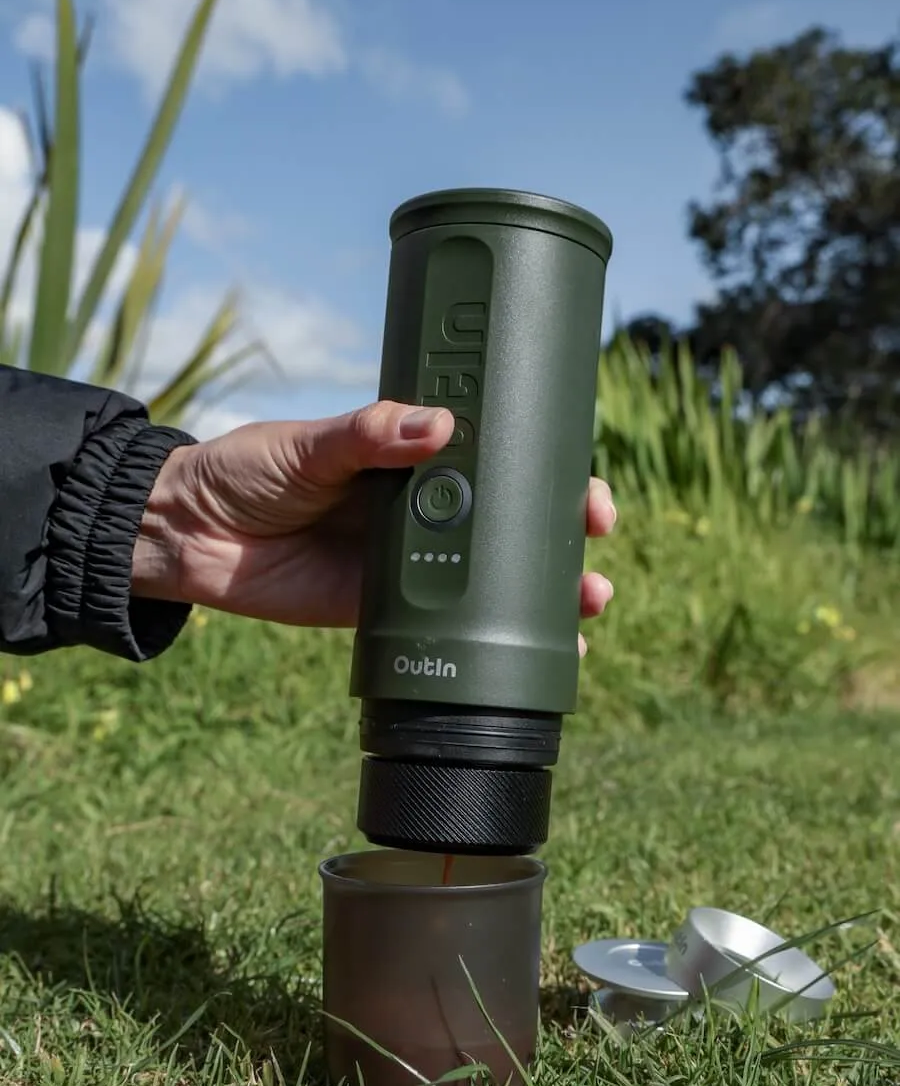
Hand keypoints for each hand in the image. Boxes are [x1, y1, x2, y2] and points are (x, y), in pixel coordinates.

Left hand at [133, 402, 615, 647]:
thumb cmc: (247, 469)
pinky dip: (494, 646)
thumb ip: (367, 435)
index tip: (586, 486)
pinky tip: (538, 658)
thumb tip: (439, 426)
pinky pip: (449, 630)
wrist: (188, 535)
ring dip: (548, 596)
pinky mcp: (385, 613)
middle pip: (514, 524)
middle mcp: (425, 511)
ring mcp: (410, 565)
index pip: (501, 461)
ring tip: (588, 605)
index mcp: (415, 459)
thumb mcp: (310, 443)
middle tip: (596, 540)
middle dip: (567, 537)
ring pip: (494, 581)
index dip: (551, 473)